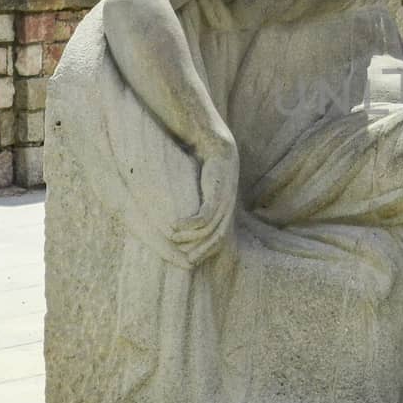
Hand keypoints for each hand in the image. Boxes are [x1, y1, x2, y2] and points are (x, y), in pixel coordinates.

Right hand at [169, 138, 238, 267]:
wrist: (213, 141)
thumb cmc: (204, 166)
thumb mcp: (203, 189)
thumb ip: (198, 205)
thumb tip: (185, 223)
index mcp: (227, 210)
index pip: (220, 241)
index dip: (206, 253)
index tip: (189, 261)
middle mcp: (229, 208)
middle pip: (217, 240)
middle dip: (200, 252)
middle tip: (183, 261)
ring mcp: (225, 200)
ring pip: (210, 230)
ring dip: (190, 238)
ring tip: (172, 240)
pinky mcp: (217, 190)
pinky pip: (205, 214)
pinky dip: (190, 224)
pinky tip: (175, 226)